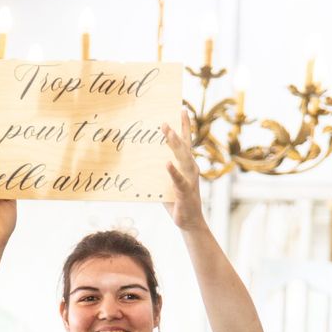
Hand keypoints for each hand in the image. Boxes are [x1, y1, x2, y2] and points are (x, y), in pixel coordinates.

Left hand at [162, 110, 205, 230]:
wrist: (189, 223)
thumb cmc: (176, 200)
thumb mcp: (166, 181)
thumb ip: (157, 169)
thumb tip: (139, 156)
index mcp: (186, 165)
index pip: (186, 142)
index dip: (184, 125)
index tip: (181, 109)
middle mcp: (191, 169)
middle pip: (183, 147)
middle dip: (175, 132)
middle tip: (165, 121)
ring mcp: (190, 180)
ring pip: (183, 159)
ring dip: (175, 145)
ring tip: (168, 133)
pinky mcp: (186, 193)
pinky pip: (179, 180)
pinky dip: (173, 172)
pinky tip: (166, 163)